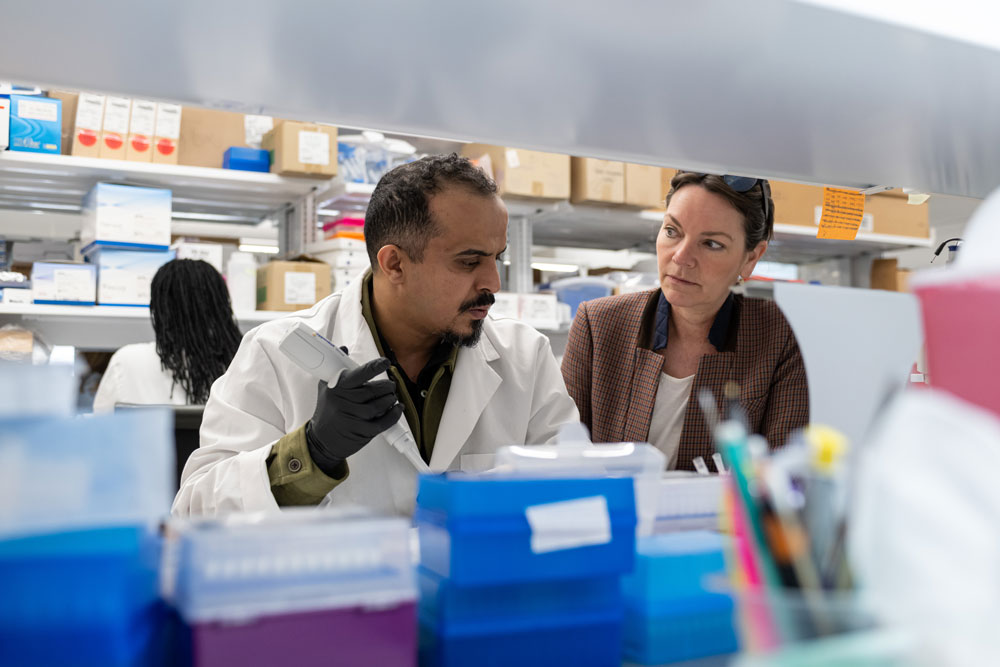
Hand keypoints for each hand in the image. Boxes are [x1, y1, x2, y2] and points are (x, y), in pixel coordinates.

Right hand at [305, 356, 403, 475]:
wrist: (321, 440)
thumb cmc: (326, 412)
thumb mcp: (326, 387)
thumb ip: (336, 368)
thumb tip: (343, 349)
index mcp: (338, 388)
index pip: (361, 373)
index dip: (376, 366)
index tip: (385, 362)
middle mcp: (347, 401)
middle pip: (376, 389)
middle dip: (388, 386)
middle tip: (390, 385)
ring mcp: (356, 417)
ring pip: (383, 404)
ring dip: (391, 399)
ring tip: (390, 397)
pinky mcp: (364, 431)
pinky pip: (385, 421)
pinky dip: (395, 414)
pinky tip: (397, 408)